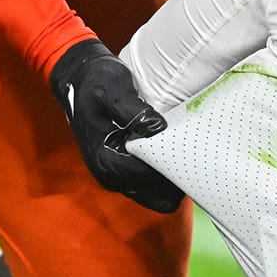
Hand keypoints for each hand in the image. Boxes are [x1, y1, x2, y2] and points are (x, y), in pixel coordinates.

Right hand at [50, 39, 183, 212]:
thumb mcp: (111, 89)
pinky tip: (180, 154)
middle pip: (158, 194)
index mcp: (106, 160)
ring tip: (192, 152)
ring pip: (159, 195)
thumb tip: (158, 128)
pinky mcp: (125, 172)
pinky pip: (154, 188)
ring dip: (175, 179)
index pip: (151, 177)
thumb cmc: (95, 82)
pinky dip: (168, 177)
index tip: (194, 148)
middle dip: (179, 178)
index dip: (175, 166)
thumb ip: (133, 110)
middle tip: (198, 152)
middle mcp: (110, 176)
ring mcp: (118, 177)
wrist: (78, 80)